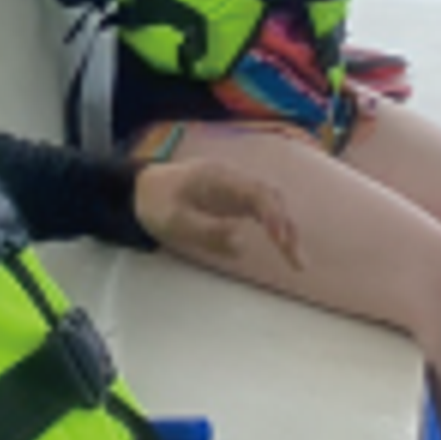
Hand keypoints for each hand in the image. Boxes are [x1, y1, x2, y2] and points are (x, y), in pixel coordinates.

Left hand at [134, 157, 302, 269]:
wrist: (143, 189)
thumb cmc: (157, 203)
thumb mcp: (174, 220)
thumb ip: (206, 230)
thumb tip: (241, 242)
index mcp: (218, 178)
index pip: (256, 193)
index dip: (273, 216)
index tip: (280, 241)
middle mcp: (232, 179)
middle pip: (270, 197)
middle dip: (287, 227)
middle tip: (297, 261)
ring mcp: (235, 187)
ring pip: (270, 203)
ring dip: (286, 229)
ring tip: (297, 260)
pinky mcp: (234, 199)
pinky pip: (262, 210)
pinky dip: (276, 227)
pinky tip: (284, 246)